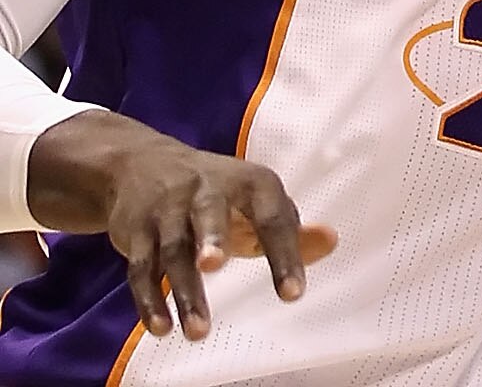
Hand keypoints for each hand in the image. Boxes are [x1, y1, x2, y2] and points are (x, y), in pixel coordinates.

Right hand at [26, 112, 335, 343]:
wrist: (142, 165)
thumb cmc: (215, 193)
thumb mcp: (253, 201)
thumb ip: (289, 226)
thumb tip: (331, 240)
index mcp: (246, 181)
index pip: (270, 214)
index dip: (283, 252)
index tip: (293, 294)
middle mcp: (204, 189)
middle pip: (208, 212)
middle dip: (211, 237)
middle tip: (216, 266)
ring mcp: (166, 209)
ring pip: (173, 248)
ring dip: (184, 289)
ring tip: (198, 331)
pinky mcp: (135, 231)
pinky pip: (140, 267)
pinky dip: (149, 299)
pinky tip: (161, 328)